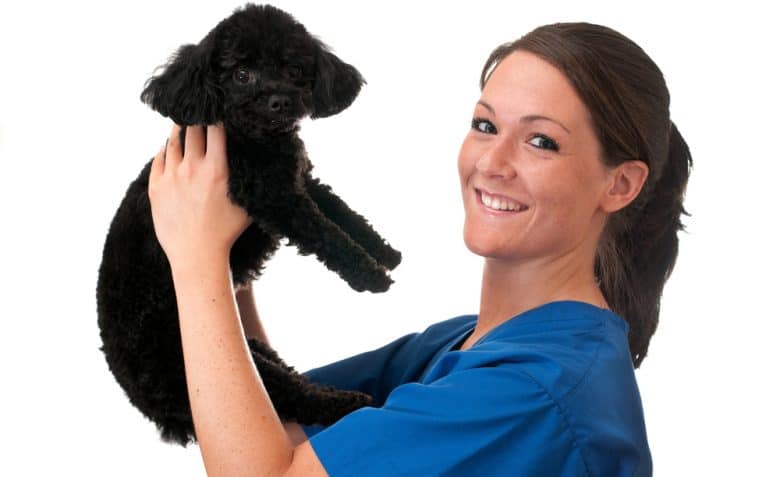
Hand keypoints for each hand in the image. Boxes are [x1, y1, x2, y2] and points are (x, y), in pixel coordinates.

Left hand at [148, 123, 251, 267]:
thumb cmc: (226, 233)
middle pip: (193, 129)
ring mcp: (171, 177)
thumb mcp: (245, 203)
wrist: (196, 255)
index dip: (219, 116)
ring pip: (173, 141)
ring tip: (184, 122)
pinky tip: (170, 146)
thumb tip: (258, 161)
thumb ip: (248, 179)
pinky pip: (159, 158)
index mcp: (217, 170)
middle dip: (198, 117)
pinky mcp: (156, 187)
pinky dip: (166, 149)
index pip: (216, 129)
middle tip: (201, 110)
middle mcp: (193, 168)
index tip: (220, 110)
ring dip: (180, 128)